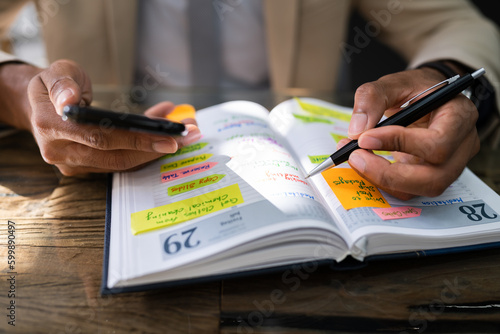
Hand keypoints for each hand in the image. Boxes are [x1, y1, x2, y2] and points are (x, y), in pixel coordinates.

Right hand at [26, 59, 200, 175]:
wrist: (37, 107)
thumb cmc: (52, 86)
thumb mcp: (54, 73)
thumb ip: (63, 84)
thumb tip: (70, 101)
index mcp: (50, 127)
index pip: (101, 137)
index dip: (136, 139)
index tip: (169, 138)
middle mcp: (61, 152)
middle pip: (117, 156)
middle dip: (157, 147)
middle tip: (190, 135)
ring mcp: (73, 165)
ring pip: (123, 161)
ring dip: (156, 149)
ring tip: (185, 133)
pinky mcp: (86, 169)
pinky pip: (121, 161)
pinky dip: (145, 149)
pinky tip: (166, 133)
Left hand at [340, 68, 479, 199]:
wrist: (425, 98)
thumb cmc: (415, 88)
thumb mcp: (393, 82)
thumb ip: (372, 98)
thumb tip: (356, 131)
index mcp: (460, 116)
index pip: (437, 143)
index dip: (400, 144)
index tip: (364, 138)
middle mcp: (461, 146)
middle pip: (433, 178)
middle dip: (388, 173)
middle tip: (355, 157)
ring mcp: (450, 166)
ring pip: (420, 190)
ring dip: (382, 180)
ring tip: (356, 158)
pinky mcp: (431, 176)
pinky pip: (408, 190)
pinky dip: (382, 182)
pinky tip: (365, 164)